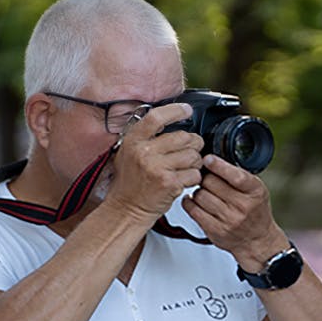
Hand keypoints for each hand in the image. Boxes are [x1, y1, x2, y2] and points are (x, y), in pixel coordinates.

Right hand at [105, 103, 203, 221]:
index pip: (156, 117)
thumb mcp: (127, 153)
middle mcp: (145, 152)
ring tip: (184, 167)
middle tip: (191, 149)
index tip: (186, 110)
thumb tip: (169, 121)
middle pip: (183, 137)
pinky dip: (193, 178)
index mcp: (133, 141)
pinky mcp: (170, 183)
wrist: (126, 210)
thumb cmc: (129, 184)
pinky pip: (194, 174)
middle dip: (193, 143)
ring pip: (192, 156)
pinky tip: (184, 180)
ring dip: (194, 162)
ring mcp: (158, 168)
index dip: (175, 111)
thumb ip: (145, 137)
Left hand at [182, 155, 288, 268]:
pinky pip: (193, 211)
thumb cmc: (255, 212)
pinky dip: (189, 203)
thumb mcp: (256, 190)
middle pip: (211, 183)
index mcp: (255, 192)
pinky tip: (193, 201)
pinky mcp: (215, 231)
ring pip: (200, 195)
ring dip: (198, 191)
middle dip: (205, 178)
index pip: (236, 176)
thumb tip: (212, 160)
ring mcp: (229, 220)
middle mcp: (243, 206)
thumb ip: (238, 176)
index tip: (207, 159)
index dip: (218, 165)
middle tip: (206, 179)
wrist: (257, 240)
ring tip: (204, 192)